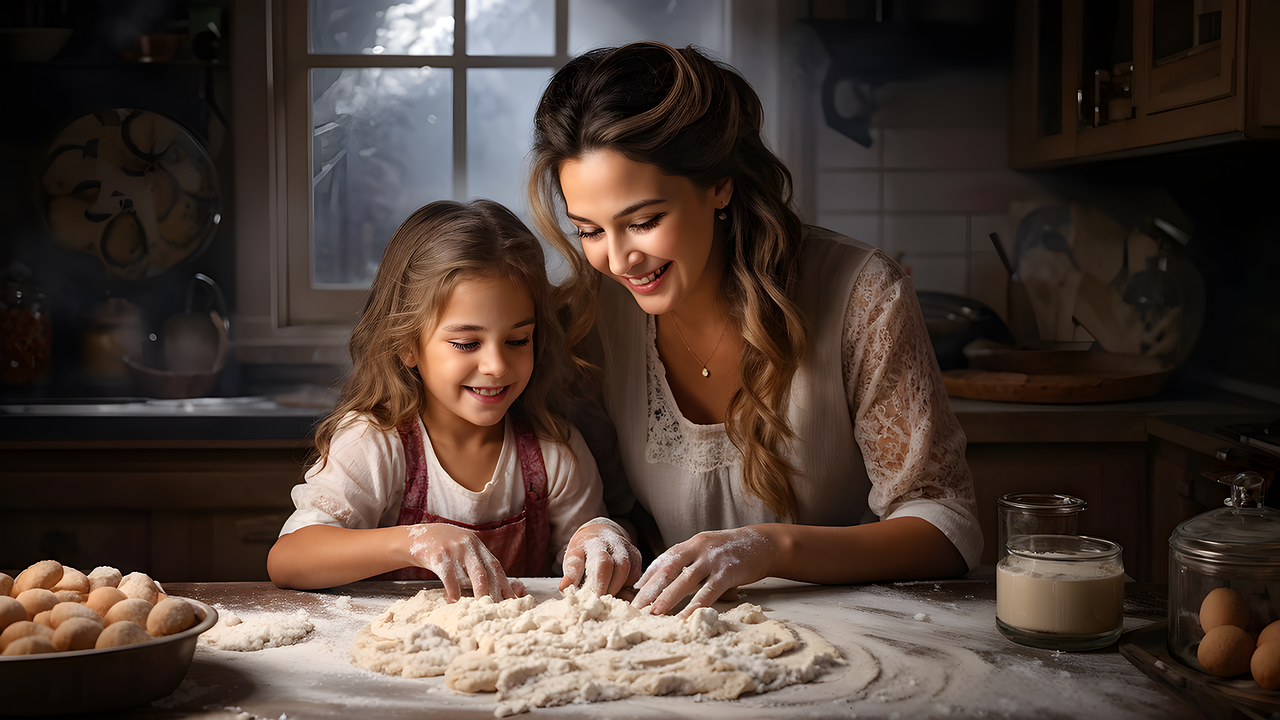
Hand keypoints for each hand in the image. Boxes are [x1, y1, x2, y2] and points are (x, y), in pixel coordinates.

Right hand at [405, 524, 523, 602]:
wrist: (417, 537)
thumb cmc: (444, 551)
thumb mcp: (462, 554)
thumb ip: (476, 568)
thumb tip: (494, 592)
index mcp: (478, 547)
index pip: (496, 567)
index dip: (504, 585)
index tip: (511, 603)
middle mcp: (470, 545)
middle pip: (489, 570)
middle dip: (497, 591)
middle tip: (500, 610)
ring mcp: (456, 548)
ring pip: (475, 572)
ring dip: (482, 591)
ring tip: (484, 607)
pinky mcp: (439, 554)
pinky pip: (449, 574)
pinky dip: (453, 588)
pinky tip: (454, 600)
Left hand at [558, 518, 641, 597]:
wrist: (601, 533)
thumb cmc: (584, 550)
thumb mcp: (573, 556)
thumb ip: (571, 570)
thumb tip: (564, 587)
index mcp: (597, 542)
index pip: (602, 563)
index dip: (597, 583)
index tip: (589, 597)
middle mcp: (616, 543)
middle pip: (620, 568)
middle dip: (608, 589)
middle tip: (596, 603)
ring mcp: (628, 550)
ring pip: (630, 574)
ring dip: (618, 590)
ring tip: (605, 601)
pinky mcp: (637, 557)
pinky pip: (635, 578)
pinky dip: (627, 589)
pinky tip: (616, 595)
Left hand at [632, 527, 775, 617]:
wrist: (764, 543)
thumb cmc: (732, 550)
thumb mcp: (707, 549)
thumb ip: (689, 561)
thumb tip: (667, 581)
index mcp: (691, 543)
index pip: (663, 559)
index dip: (647, 576)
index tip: (633, 593)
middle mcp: (699, 548)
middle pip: (668, 569)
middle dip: (651, 589)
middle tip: (636, 607)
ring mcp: (713, 560)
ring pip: (685, 580)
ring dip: (668, 597)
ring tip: (654, 613)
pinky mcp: (728, 572)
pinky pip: (708, 592)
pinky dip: (695, 606)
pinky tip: (685, 617)